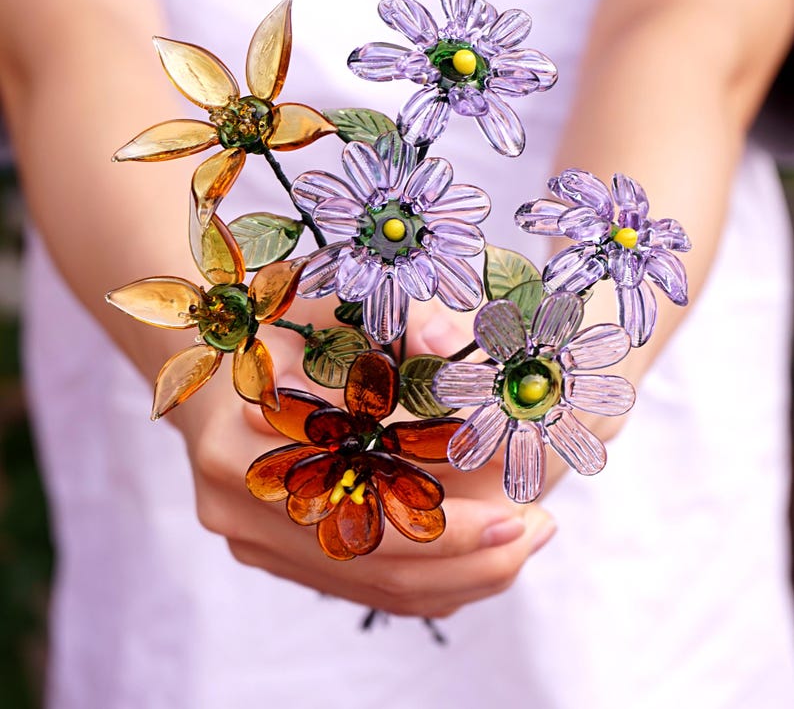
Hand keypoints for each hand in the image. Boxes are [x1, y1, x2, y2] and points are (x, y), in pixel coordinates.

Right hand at [170, 298, 556, 618]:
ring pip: (368, 583)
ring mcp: (247, 533)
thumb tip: (455, 344)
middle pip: (370, 555)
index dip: (446, 516)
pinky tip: (477, 559)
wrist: (208, 361)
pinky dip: (422, 579)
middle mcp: (236, 498)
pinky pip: (355, 583)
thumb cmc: (278, 323)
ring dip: (456, 574)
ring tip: (524, 543)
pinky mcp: (266, 549)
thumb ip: (399, 317)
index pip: (366, 495)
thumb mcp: (333, 300)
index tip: (519, 509)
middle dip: (467, 557)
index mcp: (243, 431)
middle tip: (538, 531)